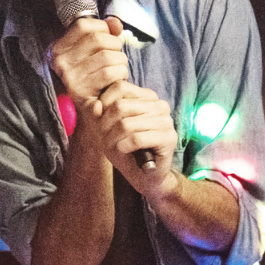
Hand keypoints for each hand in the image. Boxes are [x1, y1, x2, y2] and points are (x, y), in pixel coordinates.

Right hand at [50, 16, 128, 108]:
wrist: (90, 117)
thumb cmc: (95, 79)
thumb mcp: (94, 53)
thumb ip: (106, 33)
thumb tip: (116, 23)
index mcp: (59, 48)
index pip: (84, 25)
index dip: (102, 28)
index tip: (107, 40)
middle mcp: (61, 61)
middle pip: (99, 39)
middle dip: (115, 47)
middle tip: (115, 58)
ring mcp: (70, 76)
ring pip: (109, 56)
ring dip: (120, 63)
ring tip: (116, 71)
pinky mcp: (82, 91)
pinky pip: (112, 73)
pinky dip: (121, 75)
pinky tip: (116, 81)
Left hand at [91, 81, 178, 198]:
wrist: (144, 177)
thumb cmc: (125, 149)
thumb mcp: (106, 129)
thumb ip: (99, 113)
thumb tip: (96, 104)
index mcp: (147, 97)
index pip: (120, 87)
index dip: (104, 104)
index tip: (102, 121)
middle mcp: (159, 105)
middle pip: (120, 106)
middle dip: (106, 125)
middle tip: (107, 139)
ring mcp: (166, 120)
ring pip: (126, 124)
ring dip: (114, 139)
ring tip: (116, 147)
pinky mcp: (169, 137)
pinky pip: (136, 138)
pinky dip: (124, 146)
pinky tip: (125, 150)